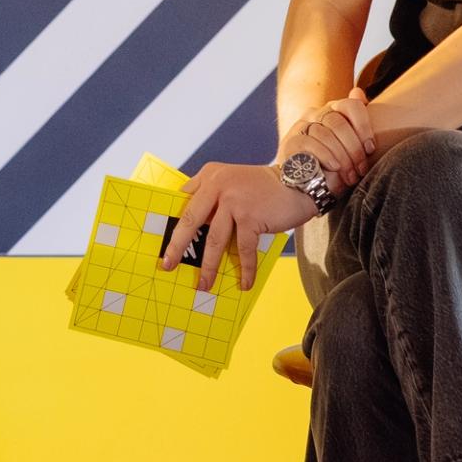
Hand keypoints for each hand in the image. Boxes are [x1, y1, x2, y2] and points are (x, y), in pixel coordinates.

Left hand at [164, 158, 319, 287]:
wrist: (298, 181)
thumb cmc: (264, 187)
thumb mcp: (233, 180)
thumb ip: (213, 196)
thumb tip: (195, 230)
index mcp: (209, 176)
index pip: (184, 202)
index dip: (174, 225)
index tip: (163, 244)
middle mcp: (217, 184)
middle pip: (190, 221)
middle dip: (177, 247)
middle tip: (167, 266)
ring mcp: (234, 200)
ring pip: (214, 240)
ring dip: (209, 266)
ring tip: (204, 285)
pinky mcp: (250, 216)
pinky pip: (243, 249)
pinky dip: (245, 269)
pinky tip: (244, 283)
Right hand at [289, 91, 377, 188]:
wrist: (307, 184)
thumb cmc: (333, 163)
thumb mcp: (350, 144)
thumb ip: (356, 120)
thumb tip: (358, 92)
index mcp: (333, 109)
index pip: (351, 105)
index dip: (364, 126)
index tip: (370, 149)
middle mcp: (316, 113)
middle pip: (338, 122)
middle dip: (353, 147)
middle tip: (361, 168)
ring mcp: (301, 126)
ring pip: (325, 133)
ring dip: (342, 156)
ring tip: (350, 175)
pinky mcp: (291, 141)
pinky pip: (310, 143)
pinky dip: (326, 156)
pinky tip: (334, 167)